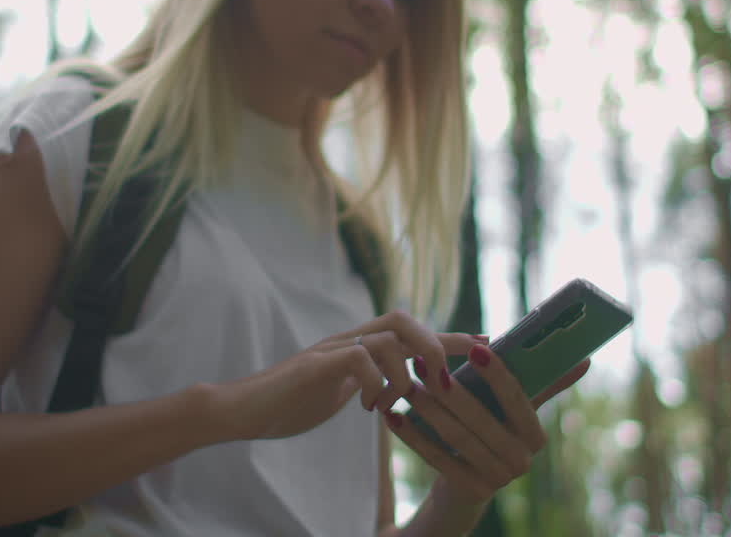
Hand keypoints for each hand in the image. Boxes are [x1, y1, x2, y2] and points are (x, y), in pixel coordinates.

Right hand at [216, 311, 486, 440]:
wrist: (245, 410)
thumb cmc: (292, 402)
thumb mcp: (342, 392)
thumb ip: (369, 383)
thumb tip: (401, 389)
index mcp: (358, 346)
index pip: (410, 331)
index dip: (448, 336)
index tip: (485, 344)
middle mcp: (348, 339)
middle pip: (403, 320)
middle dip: (434, 344)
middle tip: (446, 380)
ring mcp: (331, 348)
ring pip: (387, 337)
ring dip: (407, 371)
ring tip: (408, 398)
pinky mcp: (316, 364)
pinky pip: (360, 358)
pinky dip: (377, 382)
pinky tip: (372, 407)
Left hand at [385, 344, 590, 503]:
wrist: (467, 486)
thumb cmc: (491, 433)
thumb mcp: (514, 412)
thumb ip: (543, 385)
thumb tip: (585, 359)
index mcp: (535, 436)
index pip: (519, 399)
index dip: (498, 374)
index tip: (477, 349)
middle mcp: (522, 461)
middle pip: (480, 418)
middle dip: (449, 388)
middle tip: (423, 362)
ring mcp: (496, 479)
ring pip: (455, 435)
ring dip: (427, 407)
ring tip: (406, 383)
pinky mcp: (469, 491)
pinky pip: (436, 457)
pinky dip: (413, 435)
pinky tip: (394, 415)